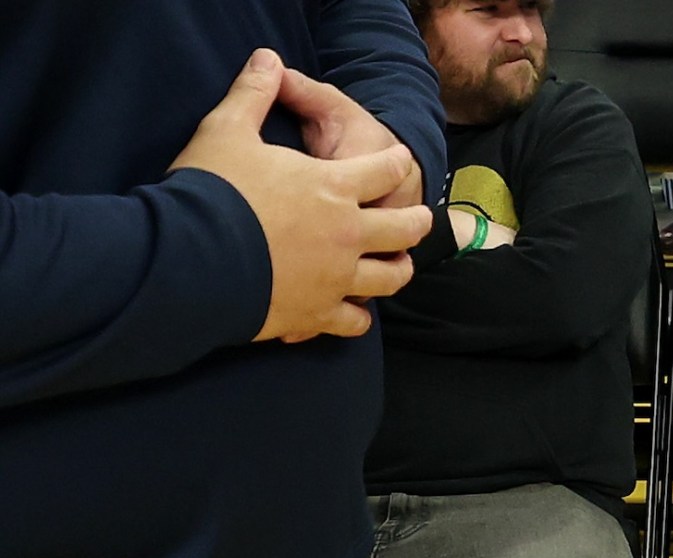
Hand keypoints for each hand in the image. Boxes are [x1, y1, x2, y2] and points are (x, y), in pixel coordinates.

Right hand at [171, 50, 431, 342]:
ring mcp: (337, 277)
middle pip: (404, 228)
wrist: (188, 257)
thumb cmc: (210, 189)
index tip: (400, 159)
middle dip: (417, 220)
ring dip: (398, 269)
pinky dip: (356, 318)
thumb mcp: (227, 129)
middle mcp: (348, 234)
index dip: (395, 161)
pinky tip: (355, 314)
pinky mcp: (317, 313)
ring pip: (390, 277)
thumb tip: (267, 59)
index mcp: (335, 187)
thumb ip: (253, 94)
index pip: (385, 169)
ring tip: (399, 264)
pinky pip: (352, 321)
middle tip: (422, 218)